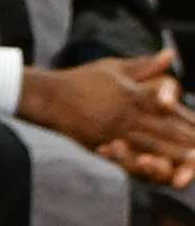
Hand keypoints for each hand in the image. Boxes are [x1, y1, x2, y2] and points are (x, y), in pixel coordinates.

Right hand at [20, 52, 194, 183]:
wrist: (46, 95)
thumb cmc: (80, 80)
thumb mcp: (113, 67)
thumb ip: (144, 66)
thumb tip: (169, 55)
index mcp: (132, 93)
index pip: (166, 106)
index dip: (186, 119)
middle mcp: (125, 111)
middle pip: (163, 128)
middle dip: (186, 141)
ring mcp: (112, 129)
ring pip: (148, 144)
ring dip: (171, 155)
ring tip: (190, 163)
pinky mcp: (98, 144)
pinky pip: (124, 156)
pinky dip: (141, 163)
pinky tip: (154, 170)